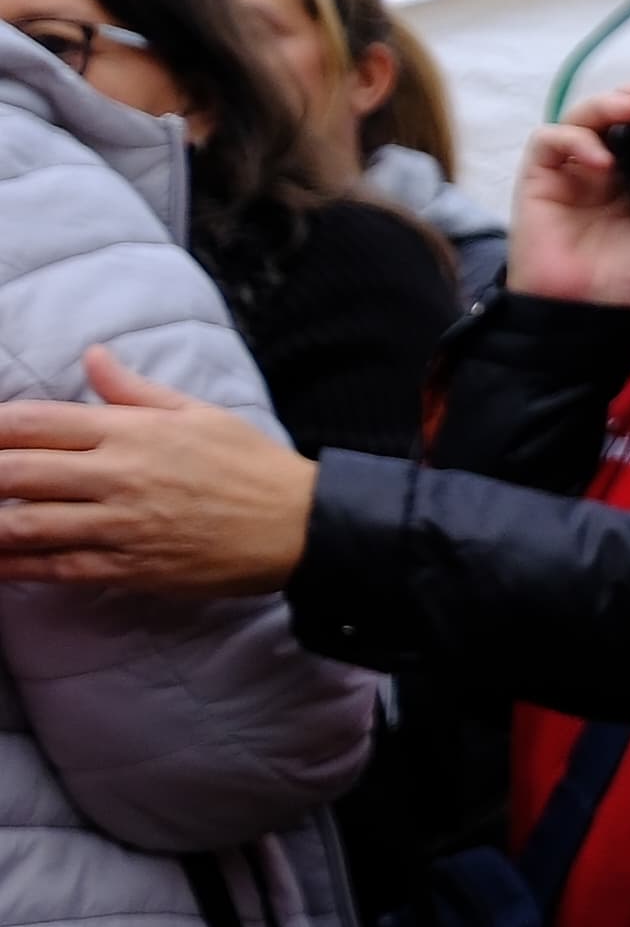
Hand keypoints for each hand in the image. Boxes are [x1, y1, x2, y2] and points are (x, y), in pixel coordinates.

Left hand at [0, 349, 315, 591]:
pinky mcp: (132, 567)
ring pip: (27, 524)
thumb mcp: (198, 413)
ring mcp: (122, 525)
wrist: (304, 525)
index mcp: (131, 431)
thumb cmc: (253, 466)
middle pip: (15, 472)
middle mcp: (118, 475)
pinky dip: (17, 568)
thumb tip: (91, 357)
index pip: (33, 422)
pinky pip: (59, 567)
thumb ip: (134, 390)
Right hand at [509, 83, 629, 307]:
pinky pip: (548, 141)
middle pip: (614, 114)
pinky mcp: (540, 178)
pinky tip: (600, 157)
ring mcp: (571, 172)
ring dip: (606, 104)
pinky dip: (573, 139)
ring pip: (581, 116)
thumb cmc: (629, 289)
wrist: (586, 314)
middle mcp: (603, 171)